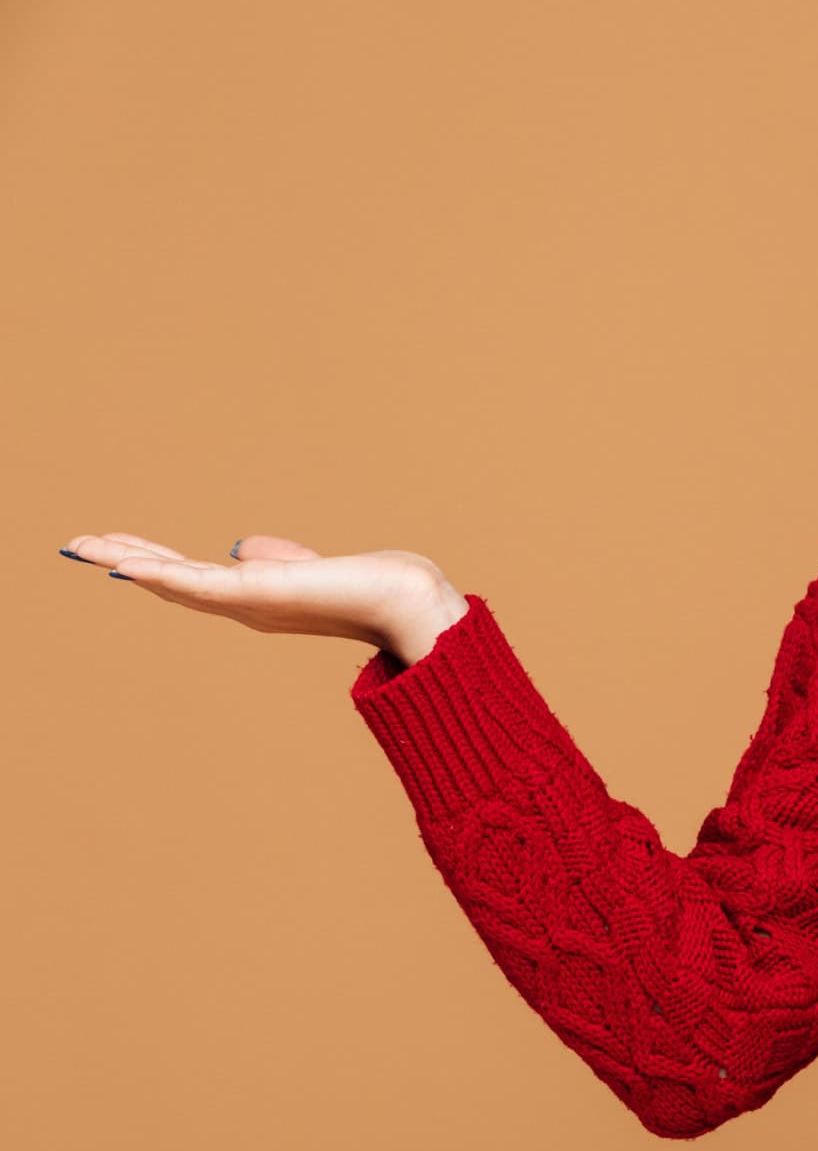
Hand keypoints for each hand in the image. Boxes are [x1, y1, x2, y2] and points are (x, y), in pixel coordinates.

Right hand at [57, 532, 466, 661]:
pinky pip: (199, 584)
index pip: (192, 575)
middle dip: (124, 561)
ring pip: (174, 581)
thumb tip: (239, 546)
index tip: (113, 549)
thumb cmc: (371, 585)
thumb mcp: (309, 566)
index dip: (151, 562)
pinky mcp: (260, 594)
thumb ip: (274, 559)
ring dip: (127, 562)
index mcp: (255, 597)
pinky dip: (160, 572)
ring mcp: (250, 602)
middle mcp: (246, 606)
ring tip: (84, 546)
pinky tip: (127, 563)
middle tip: (76, 544)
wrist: (407, 600)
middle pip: (171, 580)